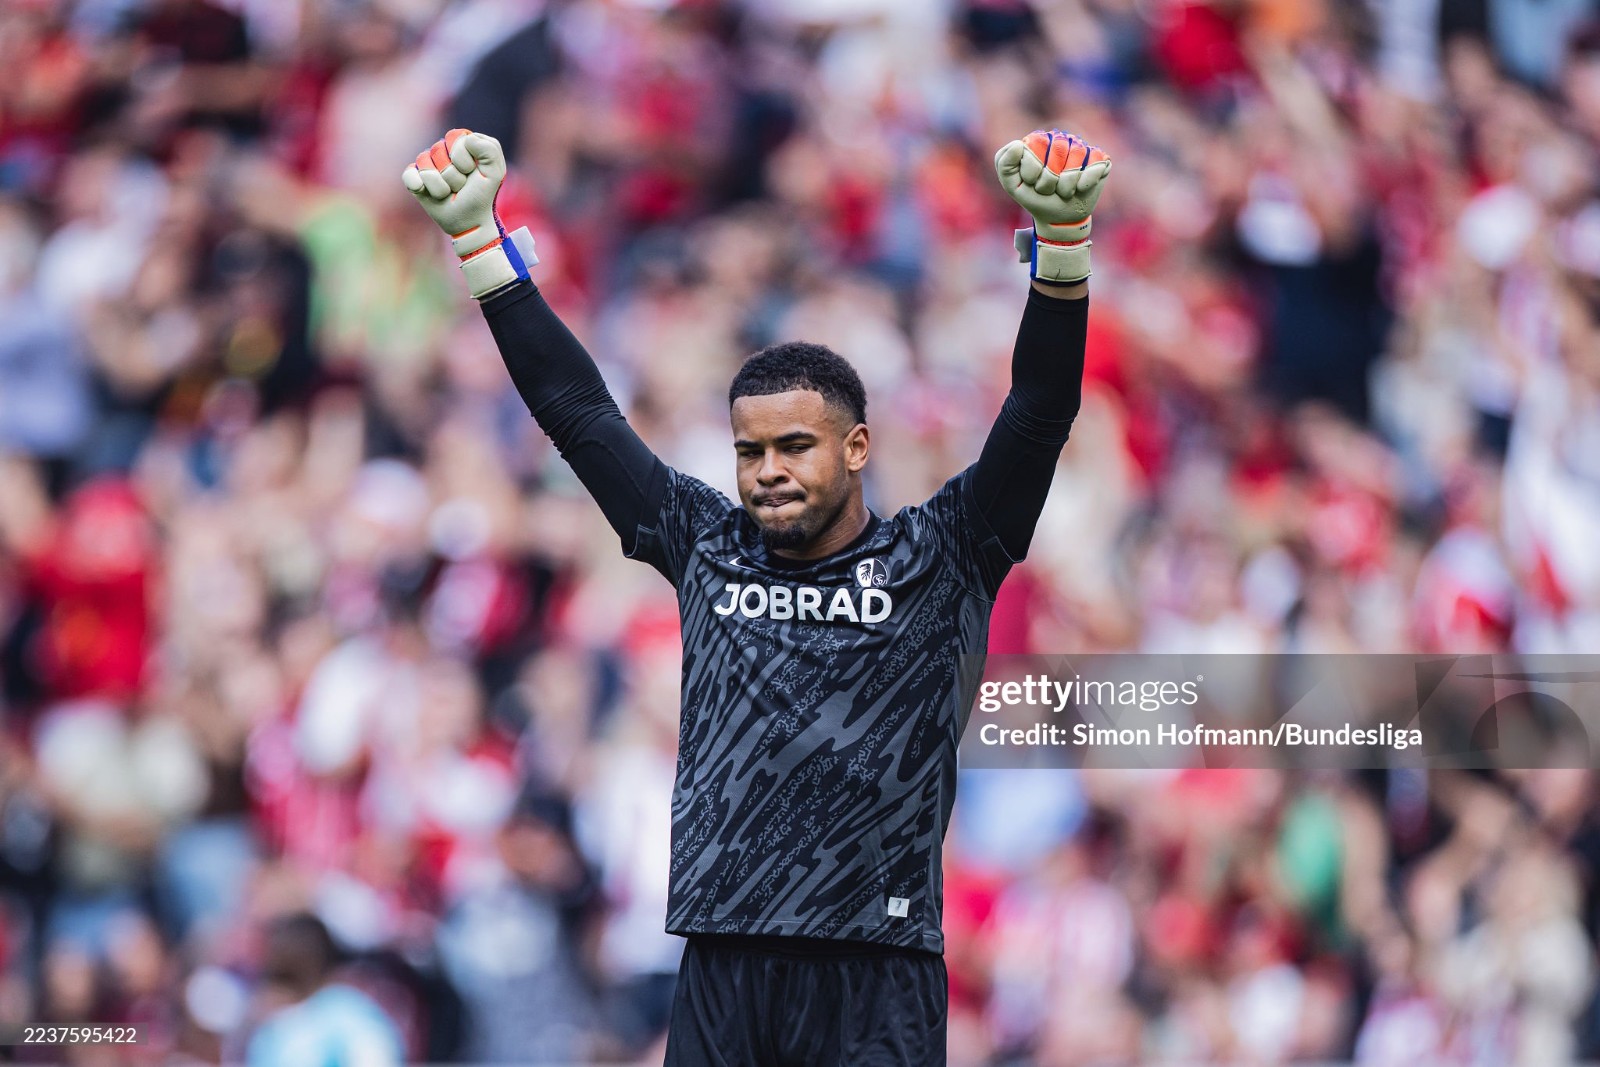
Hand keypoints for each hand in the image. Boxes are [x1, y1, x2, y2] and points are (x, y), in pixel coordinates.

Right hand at [402, 129, 534, 298]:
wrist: (469, 221)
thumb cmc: (481, 195)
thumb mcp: (494, 173)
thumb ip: (490, 149)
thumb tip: (467, 139)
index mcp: (462, 143)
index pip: (455, 138)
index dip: (464, 159)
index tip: (472, 173)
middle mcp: (443, 150)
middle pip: (438, 151)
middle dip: (454, 175)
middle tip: (462, 186)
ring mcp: (427, 164)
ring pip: (425, 165)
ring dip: (441, 186)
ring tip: (450, 192)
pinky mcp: (414, 178)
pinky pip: (409, 174)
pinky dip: (418, 184)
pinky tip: (426, 192)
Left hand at [995, 130, 1110, 285]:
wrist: (1058, 218)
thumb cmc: (1035, 198)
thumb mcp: (1013, 185)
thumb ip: (1003, 163)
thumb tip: (1018, 144)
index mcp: (1040, 139)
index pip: (1036, 143)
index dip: (1032, 170)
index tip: (1032, 184)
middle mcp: (1063, 139)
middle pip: (1058, 149)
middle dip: (1048, 180)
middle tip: (1048, 190)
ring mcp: (1083, 149)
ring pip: (1077, 157)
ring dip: (1066, 184)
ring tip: (1063, 192)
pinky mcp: (1101, 161)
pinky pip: (1096, 164)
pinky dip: (1085, 183)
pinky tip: (1079, 189)